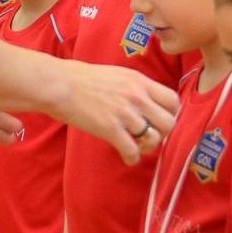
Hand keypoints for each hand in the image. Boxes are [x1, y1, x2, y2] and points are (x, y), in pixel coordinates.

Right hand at [54, 61, 180, 164]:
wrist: (58, 85)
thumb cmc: (82, 78)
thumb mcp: (117, 74)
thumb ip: (135, 87)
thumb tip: (147, 101)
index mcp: (139, 81)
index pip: (172, 100)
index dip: (170, 113)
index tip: (160, 120)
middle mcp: (137, 96)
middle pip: (169, 122)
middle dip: (162, 133)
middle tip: (150, 136)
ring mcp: (124, 113)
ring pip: (154, 139)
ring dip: (148, 147)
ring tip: (137, 147)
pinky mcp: (110, 129)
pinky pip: (133, 151)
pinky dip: (132, 158)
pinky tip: (126, 157)